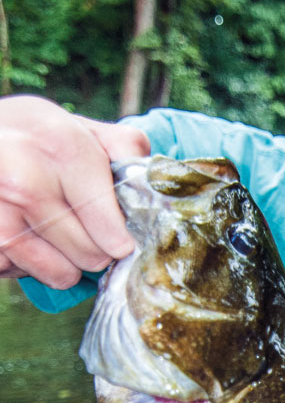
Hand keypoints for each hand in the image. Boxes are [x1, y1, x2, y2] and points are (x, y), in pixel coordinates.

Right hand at [0, 96, 148, 286]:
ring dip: (65, 261)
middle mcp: (28, 186)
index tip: (119, 234)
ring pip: (63, 275)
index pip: (113, 231)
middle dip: (96, 248)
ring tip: (51, 227)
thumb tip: (153, 179)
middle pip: (94, 257)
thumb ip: (122, 147)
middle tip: (82, 225)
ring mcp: (2, 219)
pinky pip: (27, 276)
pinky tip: (23, 232)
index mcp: (63, 151)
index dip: (122, 239)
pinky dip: (30, 263)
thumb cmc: (27, 134)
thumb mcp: (75, 126)